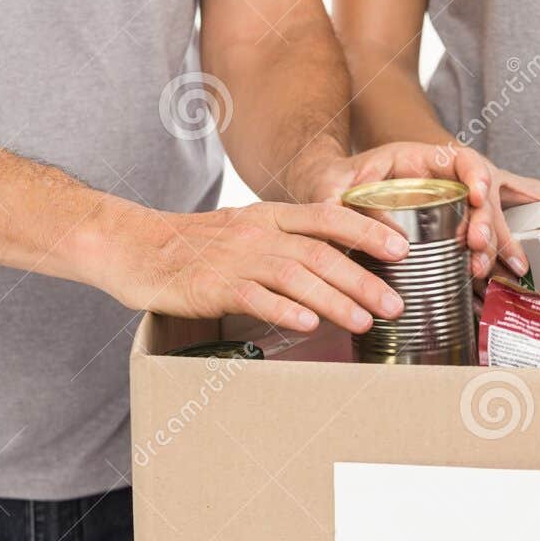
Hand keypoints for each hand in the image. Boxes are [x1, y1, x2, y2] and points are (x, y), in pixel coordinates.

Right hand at [101, 202, 412, 335]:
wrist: (137, 248)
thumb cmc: (201, 245)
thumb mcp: (250, 230)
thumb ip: (292, 241)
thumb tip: (345, 265)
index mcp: (271, 216)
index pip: (329, 218)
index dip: (368, 231)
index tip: (402, 249)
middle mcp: (259, 234)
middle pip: (321, 253)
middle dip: (364, 279)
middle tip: (396, 303)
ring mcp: (236, 259)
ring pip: (295, 276)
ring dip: (335, 299)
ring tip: (365, 320)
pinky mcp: (212, 286)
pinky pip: (254, 298)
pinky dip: (284, 310)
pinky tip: (310, 324)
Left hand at [287, 140, 539, 277]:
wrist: (331, 197)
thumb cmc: (335, 182)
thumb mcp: (335, 183)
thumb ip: (339, 200)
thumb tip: (358, 230)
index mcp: (422, 161)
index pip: (461, 160)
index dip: (475, 175)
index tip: (477, 194)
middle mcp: (443, 184)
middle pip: (479, 197)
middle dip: (485, 220)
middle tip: (476, 243)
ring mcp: (448, 209)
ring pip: (482, 224)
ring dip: (489, 247)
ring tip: (479, 269)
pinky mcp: (445, 235)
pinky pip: (472, 245)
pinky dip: (484, 261)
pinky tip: (489, 279)